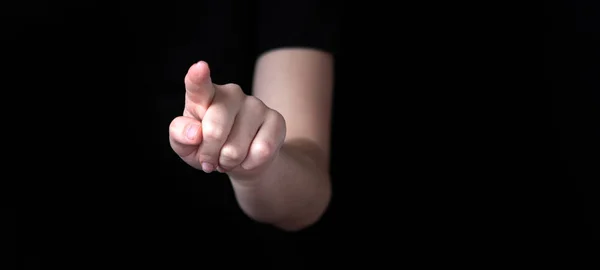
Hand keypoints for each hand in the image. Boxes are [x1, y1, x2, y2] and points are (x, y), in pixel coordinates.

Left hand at [169, 61, 285, 175]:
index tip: (200, 68)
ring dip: (229, 162)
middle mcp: (231, 93)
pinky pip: (261, 151)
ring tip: (229, 158)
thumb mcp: (186, 145)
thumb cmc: (208, 147)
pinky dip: (250, 164)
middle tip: (210, 160)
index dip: (198, 77)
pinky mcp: (276, 119)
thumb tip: (194, 133)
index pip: (198, 85)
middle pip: (214, 130)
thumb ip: (180, 135)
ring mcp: (255, 104)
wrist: (242, 160)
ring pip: (237, 148)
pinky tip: (248, 158)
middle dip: (209, 154)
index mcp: (204, 96)